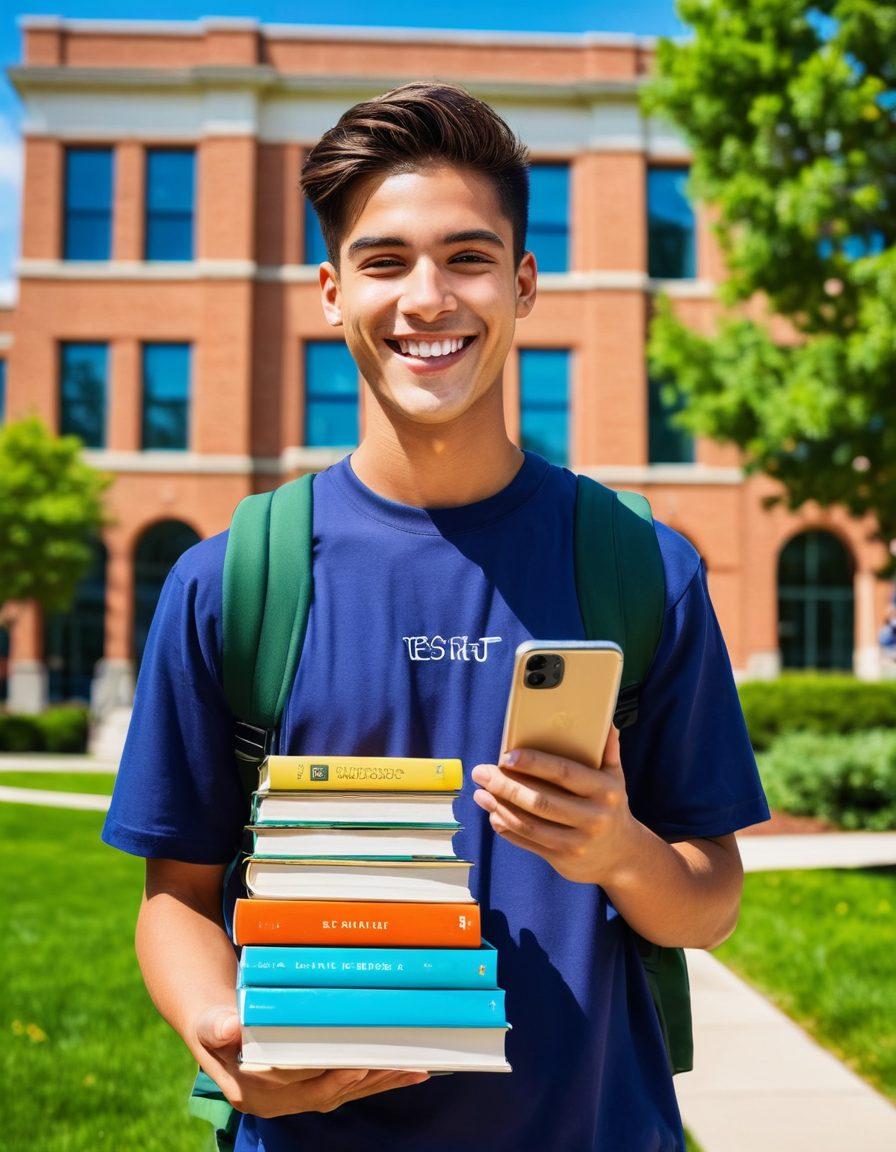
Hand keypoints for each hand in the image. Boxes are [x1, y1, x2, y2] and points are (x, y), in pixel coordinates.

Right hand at [191, 1003, 428, 1119]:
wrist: (218, 1031)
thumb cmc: (215, 1024)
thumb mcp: (210, 1024)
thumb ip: (216, 1026)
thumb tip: (228, 1026)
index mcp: (254, 1091)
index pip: (298, 1085)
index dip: (327, 1074)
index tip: (356, 1061)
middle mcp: (280, 1102)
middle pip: (329, 1092)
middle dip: (365, 1079)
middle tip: (398, 1063)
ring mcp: (298, 1098)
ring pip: (345, 1094)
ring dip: (380, 1082)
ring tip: (414, 1070)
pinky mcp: (313, 1089)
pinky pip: (350, 1089)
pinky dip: (378, 1080)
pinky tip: (407, 1073)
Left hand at [470, 725, 638, 885]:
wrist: (624, 856)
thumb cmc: (611, 806)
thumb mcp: (615, 778)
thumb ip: (607, 749)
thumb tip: (604, 720)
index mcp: (604, 790)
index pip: (563, 773)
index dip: (533, 764)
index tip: (506, 756)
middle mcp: (593, 817)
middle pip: (540, 800)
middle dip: (505, 785)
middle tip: (481, 772)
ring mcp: (578, 842)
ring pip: (530, 824)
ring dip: (500, 808)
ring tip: (480, 793)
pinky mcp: (564, 859)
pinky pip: (529, 842)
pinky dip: (507, 829)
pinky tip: (493, 815)